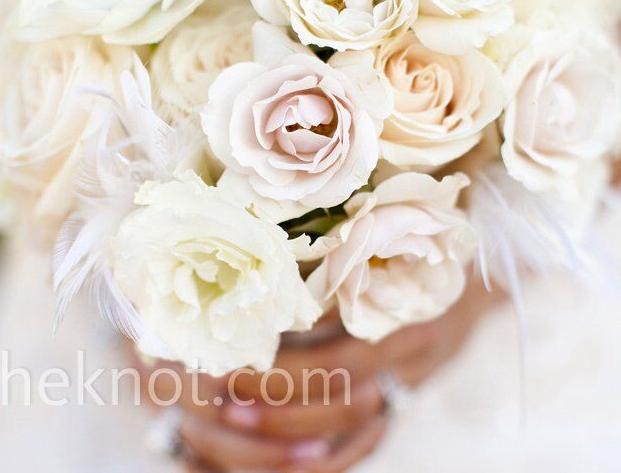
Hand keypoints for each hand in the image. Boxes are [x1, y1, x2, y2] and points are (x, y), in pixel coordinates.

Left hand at [137, 276, 501, 471]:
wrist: (475, 287)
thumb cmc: (424, 256)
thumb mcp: (393, 249)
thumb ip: (344, 265)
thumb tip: (273, 278)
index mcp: (408, 316)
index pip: (339, 357)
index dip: (286, 365)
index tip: (234, 358)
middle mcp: (411, 360)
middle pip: (338, 398)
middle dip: (277, 402)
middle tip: (225, 398)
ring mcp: (410, 387)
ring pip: (349, 432)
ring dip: (290, 435)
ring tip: (239, 424)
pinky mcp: (405, 403)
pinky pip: (364, 444)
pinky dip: (324, 456)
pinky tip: (281, 452)